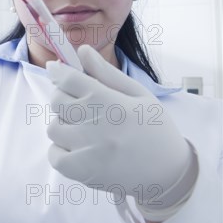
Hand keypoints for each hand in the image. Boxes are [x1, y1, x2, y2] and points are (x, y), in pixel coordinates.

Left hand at [46, 45, 194, 211]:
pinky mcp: (80, 171)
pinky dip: (61, 150)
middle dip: (63, 97)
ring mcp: (85, 148)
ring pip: (53, 127)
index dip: (58, 71)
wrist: (168, 173)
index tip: (55, 69)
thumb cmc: (153, 128)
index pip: (68, 78)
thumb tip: (82, 50)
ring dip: (64, 126)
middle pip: (56, 100)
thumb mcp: (138, 94)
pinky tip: (79, 148)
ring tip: (85, 130)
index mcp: (109, 100)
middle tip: (80, 104)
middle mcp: (94, 123)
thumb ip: (106, 72)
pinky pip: (53, 154)